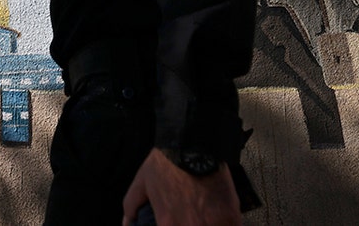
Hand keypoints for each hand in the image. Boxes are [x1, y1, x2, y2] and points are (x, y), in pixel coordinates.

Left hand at [122, 149, 240, 225]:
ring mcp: (212, 225)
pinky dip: (227, 224)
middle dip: (194, 224)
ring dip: (210, 225)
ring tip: (207, 217)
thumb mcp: (142, 181)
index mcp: (167, 225)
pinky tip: (222, 217)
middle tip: (195, 218)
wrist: (193, 142)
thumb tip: (128, 222)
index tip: (180, 223)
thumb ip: (132, 205)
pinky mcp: (231, 217)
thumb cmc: (168, 161)